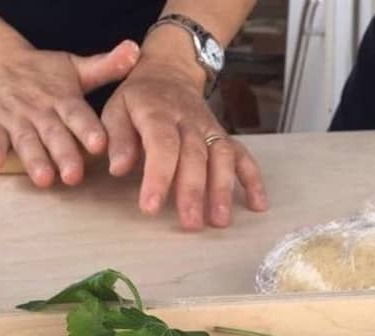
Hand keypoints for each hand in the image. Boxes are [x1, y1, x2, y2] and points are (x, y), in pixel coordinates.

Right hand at [0, 40, 139, 186]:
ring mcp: (16, 117)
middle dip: (64, 154)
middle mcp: (41, 109)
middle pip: (53, 134)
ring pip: (26, 140)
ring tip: (44, 179)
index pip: (77, 114)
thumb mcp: (77, 68)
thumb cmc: (46, 73)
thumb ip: (106, 66)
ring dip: (34, 159)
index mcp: (64, 98)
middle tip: (75, 176)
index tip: (99, 145)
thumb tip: (136, 51)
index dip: (88, 129)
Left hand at [101, 58, 268, 230]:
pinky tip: (258, 204)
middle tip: (190, 224)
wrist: (168, 73)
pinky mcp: (223, 136)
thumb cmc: (137, 100)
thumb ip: (117, 138)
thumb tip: (119, 168)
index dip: (157, 176)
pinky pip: (242, 155)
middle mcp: (189, 121)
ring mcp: (210, 129)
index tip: (150, 207)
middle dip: (194, 191)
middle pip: (195, 156)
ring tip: (220, 221)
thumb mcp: (116, 110)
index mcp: (158, 113)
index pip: (161, 145)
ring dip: (223, 189)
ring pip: (221, 157)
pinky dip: (253, 179)